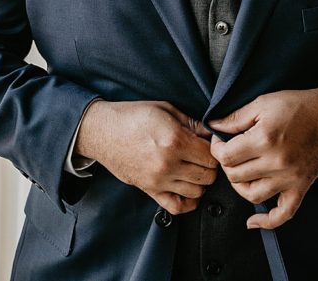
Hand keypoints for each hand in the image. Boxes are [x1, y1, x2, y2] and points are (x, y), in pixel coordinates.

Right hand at [75, 100, 216, 214]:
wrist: (102, 131)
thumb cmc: (134, 116)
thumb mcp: (166, 110)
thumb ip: (193, 123)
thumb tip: (212, 133)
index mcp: (175, 141)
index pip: (211, 156)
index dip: (215, 149)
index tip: (210, 144)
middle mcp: (168, 164)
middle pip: (207, 175)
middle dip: (211, 166)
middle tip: (204, 157)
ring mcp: (158, 180)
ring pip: (197, 192)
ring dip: (201, 182)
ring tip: (196, 170)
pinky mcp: (149, 190)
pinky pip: (176, 207)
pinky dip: (188, 202)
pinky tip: (189, 189)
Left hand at [209, 86, 317, 229]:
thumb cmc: (301, 106)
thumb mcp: (265, 102)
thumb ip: (236, 117)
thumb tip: (213, 126)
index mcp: (265, 139)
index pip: (226, 156)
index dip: (217, 148)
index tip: (220, 141)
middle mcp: (276, 161)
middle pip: (235, 176)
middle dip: (227, 164)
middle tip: (231, 152)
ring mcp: (289, 177)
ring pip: (252, 195)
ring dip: (240, 186)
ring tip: (241, 173)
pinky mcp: (301, 186)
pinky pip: (283, 213)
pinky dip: (266, 222)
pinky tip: (253, 221)